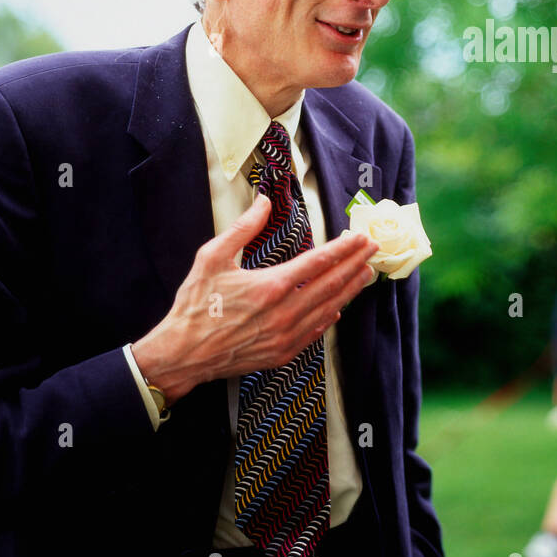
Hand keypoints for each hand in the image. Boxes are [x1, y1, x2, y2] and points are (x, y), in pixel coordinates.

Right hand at [132, 194, 378, 404]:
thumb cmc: (195, 305)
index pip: (319, 262)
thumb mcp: (212, 258)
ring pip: (329, 308)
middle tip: (374, 250)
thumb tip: (263, 202)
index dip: (344, 248)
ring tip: (366, 274)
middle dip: (355, 264)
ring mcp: (286, 336)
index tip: (361, 237)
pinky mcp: (283, 353)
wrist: (182, 355)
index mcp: (271, 286)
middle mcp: (285, 312)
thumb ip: (243, 228)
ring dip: (350, 289)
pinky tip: (339, 307)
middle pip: (332, 284)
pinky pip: (316, 332)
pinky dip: (330, 316)